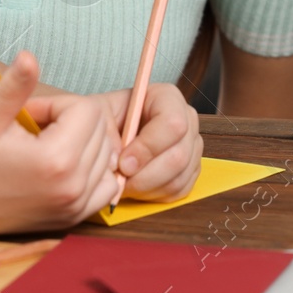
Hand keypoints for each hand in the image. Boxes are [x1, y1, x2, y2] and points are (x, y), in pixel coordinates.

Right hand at [0, 51, 119, 233]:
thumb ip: (15, 86)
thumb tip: (29, 56)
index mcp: (56, 159)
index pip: (87, 109)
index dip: (58, 105)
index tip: (31, 115)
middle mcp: (73, 186)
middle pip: (100, 130)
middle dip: (71, 122)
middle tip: (36, 131)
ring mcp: (75, 206)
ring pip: (107, 155)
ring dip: (83, 144)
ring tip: (46, 148)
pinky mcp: (73, 218)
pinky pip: (107, 186)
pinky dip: (94, 172)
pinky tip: (64, 167)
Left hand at [101, 82, 201, 201]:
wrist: (111, 136)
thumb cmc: (107, 122)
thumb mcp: (99, 116)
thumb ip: (107, 132)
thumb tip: (118, 159)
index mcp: (168, 98)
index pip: (173, 124)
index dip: (148, 147)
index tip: (123, 163)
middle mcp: (187, 119)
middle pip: (179, 155)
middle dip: (144, 174)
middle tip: (121, 178)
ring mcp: (192, 146)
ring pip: (178, 177)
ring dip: (146, 187)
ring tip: (124, 183)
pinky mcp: (191, 170)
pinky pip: (179, 190)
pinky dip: (154, 194)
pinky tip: (137, 186)